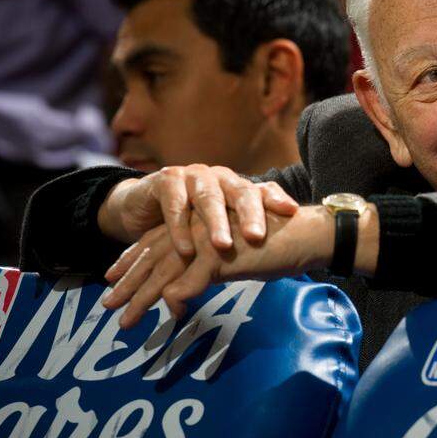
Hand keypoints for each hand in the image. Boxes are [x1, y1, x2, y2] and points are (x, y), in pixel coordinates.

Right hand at [97, 165, 298, 255]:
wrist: (144, 210)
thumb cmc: (190, 223)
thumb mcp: (218, 230)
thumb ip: (242, 239)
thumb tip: (280, 262)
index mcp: (238, 187)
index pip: (263, 191)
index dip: (277, 199)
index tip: (291, 212)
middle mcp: (220, 178)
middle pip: (240, 192)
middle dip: (250, 214)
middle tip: (257, 237)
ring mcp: (193, 176)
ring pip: (209, 197)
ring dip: (216, 223)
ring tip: (223, 246)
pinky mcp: (166, 180)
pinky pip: (175, 204)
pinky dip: (180, 227)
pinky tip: (185, 248)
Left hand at [103, 206, 333, 326]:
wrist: (308, 234)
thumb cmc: (279, 244)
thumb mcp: (236, 255)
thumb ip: (209, 267)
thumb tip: (186, 292)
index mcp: (201, 223)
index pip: (157, 241)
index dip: (132, 260)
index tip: (112, 277)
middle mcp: (199, 227)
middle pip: (154, 256)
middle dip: (128, 282)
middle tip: (109, 305)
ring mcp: (209, 240)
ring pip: (165, 271)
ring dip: (142, 297)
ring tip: (125, 320)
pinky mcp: (222, 255)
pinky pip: (191, 281)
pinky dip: (179, 298)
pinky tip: (172, 314)